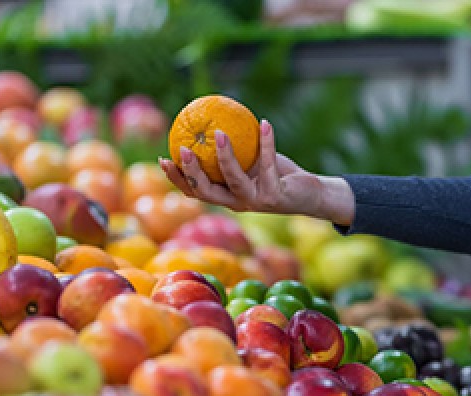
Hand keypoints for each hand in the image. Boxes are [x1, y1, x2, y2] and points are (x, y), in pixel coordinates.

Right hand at [159, 119, 354, 224]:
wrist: (308, 193)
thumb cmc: (276, 173)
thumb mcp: (251, 158)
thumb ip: (233, 147)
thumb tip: (211, 118)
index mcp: (226, 195)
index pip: (194, 191)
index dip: (176, 179)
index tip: (162, 158)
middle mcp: (237, 202)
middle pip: (206, 192)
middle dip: (191, 173)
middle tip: (183, 149)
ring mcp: (255, 202)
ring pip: (234, 180)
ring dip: (225, 156)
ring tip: (220, 133)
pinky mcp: (274, 197)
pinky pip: (268, 165)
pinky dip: (267, 142)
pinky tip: (265, 123)